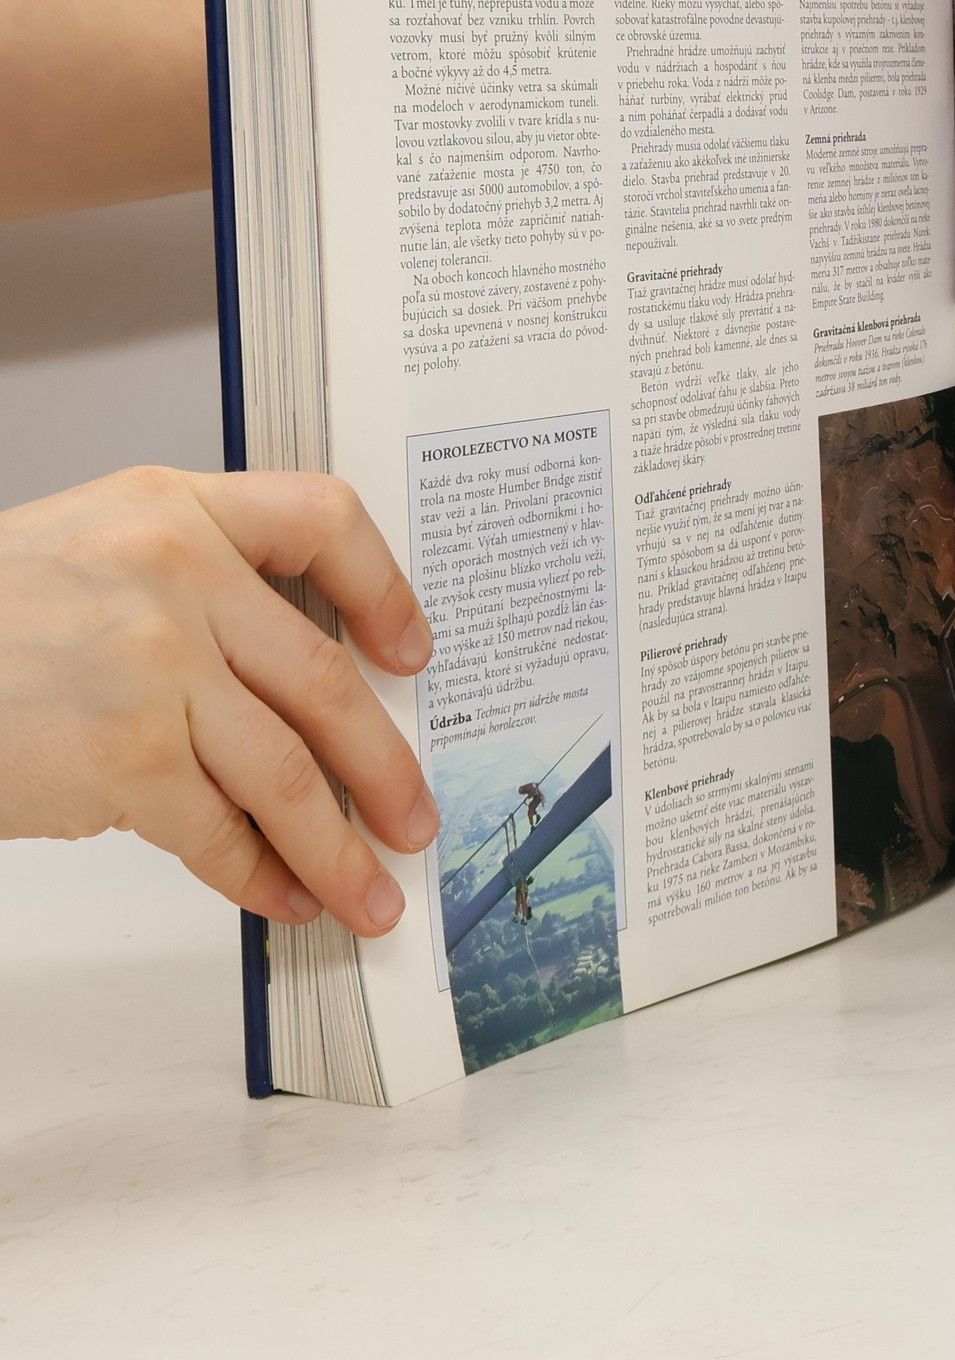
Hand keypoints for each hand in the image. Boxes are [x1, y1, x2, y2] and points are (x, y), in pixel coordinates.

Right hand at [0, 466, 436, 935]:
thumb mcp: (88, 550)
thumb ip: (191, 584)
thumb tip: (295, 685)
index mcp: (175, 507)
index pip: (323, 519)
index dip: (385, 589)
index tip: (414, 654)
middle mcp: (179, 574)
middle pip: (327, 678)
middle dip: (387, 765)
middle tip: (416, 817)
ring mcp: (156, 667)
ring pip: (290, 771)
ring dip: (341, 846)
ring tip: (373, 892)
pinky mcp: (124, 758)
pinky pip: (219, 830)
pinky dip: (260, 875)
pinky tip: (282, 898)